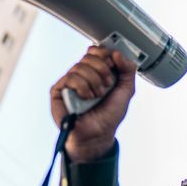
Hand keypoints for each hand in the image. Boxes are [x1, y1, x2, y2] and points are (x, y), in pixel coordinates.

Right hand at [50, 46, 136, 162]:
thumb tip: (117, 53)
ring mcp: (70, 81)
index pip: (97, 51)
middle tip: (107, 85)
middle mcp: (83, 74)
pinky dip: (83, 87)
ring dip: (94, 82)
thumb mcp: (126, 90)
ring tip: (97, 96)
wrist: (98, 134)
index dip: (106, 54)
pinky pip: (70, 77)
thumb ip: (128, 69)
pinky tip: (86, 98)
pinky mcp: (58, 90)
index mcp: (97, 71)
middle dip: (103, 70)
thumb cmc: (109, 115)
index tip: (113, 65)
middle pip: (89, 56)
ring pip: (80, 66)